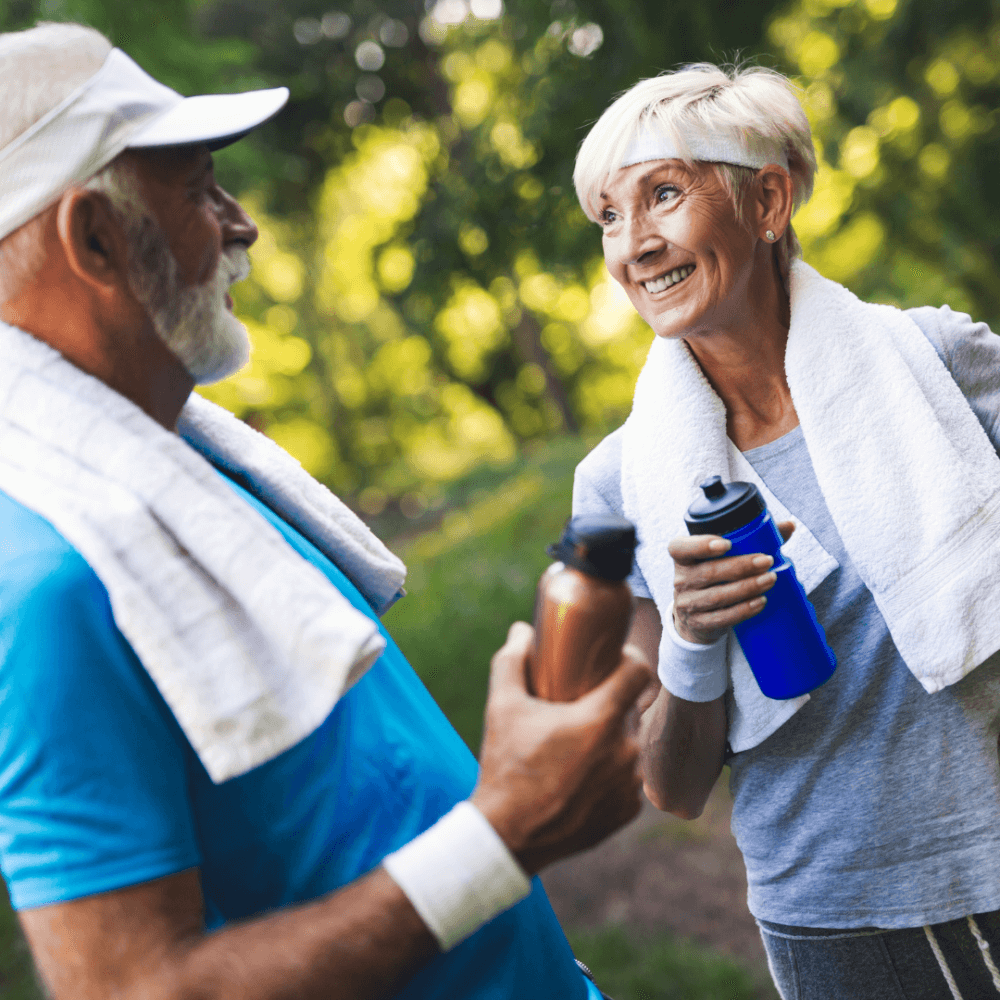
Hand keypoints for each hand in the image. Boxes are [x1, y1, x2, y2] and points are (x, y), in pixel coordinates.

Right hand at [472, 622, 652, 875]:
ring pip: (628, 744)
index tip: (612, 660)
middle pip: (629, 709)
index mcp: (600, 721)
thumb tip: (521, 631)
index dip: (629, 659)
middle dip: (608, 703)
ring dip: (610, 740)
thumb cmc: (505, 767)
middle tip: (577, 706)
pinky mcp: (628, 811)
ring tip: (576, 744)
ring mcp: (629, 785)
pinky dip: (610, 773)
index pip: (639, 672)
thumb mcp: (502, 707)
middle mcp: (624, 751)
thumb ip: (512, 661)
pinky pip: (627, 778)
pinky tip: (581, 774)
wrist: (509, 837)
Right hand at [669, 520, 795, 644]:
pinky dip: (743, 610)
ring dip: (747, 587)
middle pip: (709, 572)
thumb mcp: (722, 558)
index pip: (679, 547)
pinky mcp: (699, 623)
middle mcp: (680, 580)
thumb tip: (788, 526)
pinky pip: (722, 617)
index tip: (727, 544)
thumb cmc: (714, 578)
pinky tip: (760, 601)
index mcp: (682, 558)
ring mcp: (687, 603)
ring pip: (718, 596)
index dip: (700, 544)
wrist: (695, 616)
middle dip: (741, 566)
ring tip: (770, 579)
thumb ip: (752, 538)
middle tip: (766, 561)